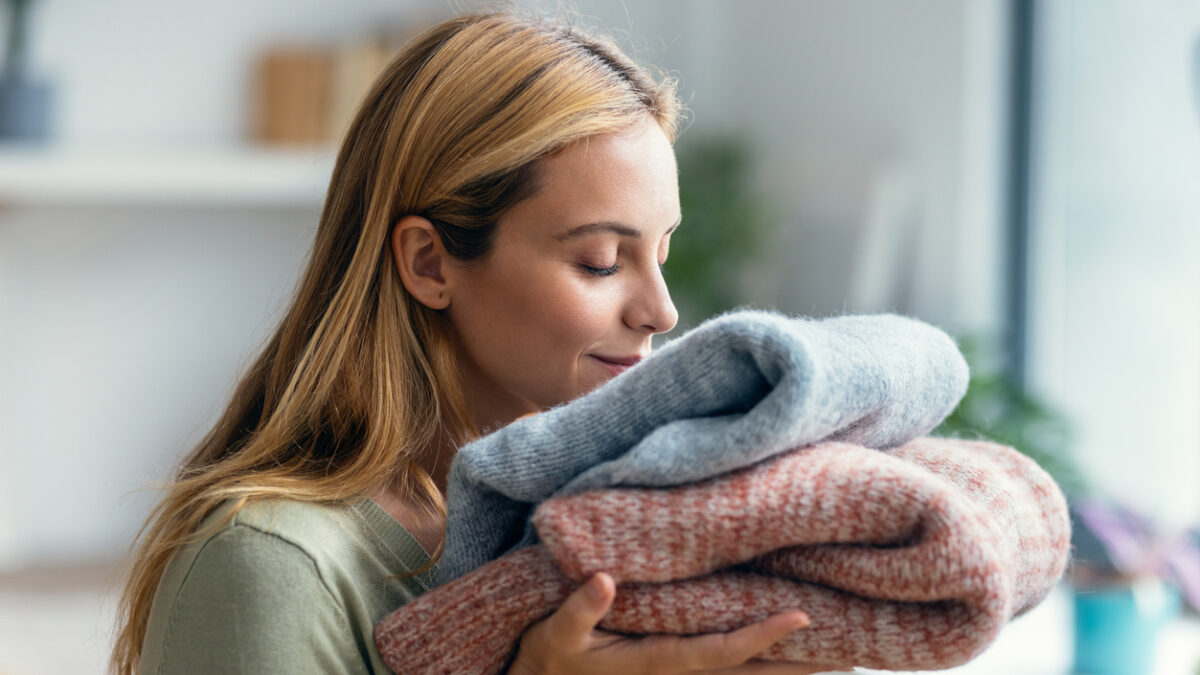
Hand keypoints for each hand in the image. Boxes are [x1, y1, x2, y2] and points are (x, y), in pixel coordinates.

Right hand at [506, 572, 852, 674]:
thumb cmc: (548, 660)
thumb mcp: (553, 634)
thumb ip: (579, 610)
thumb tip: (605, 579)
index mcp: (657, 665)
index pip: (721, 652)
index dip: (762, 637)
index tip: (802, 619)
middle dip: (802, 665)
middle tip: (854, 652)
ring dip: (794, 672)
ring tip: (843, 657)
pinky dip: (765, 671)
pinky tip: (793, 664)